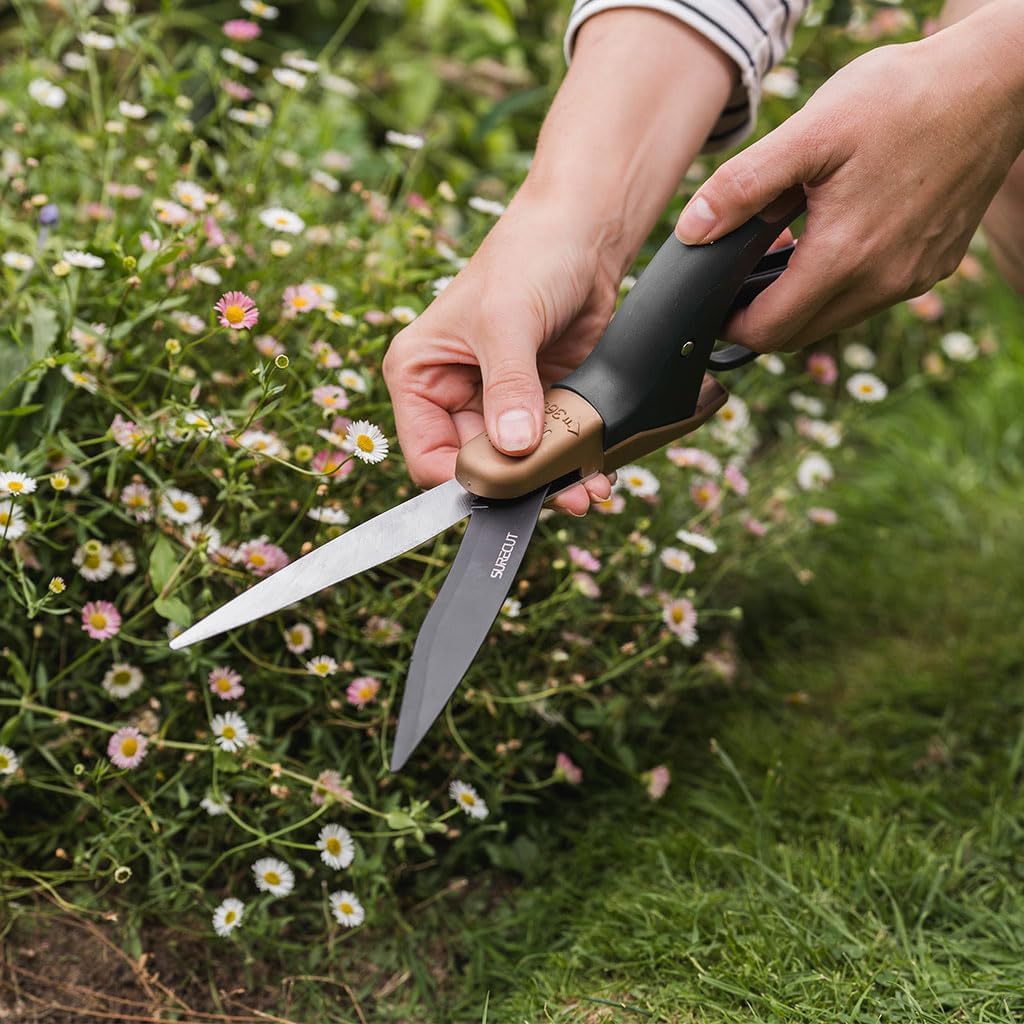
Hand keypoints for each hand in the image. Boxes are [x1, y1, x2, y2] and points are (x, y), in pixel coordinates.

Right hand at [383, 9, 736, 514]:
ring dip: (551, 482)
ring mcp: (499, 403)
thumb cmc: (528, 256)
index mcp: (420, 376)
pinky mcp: (541, 403)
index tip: (506, 490)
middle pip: (478, 466)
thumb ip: (508, 388)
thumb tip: (512, 450)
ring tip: (585, 490)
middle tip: (561, 496)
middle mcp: (453, 396)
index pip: (427, 455)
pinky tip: (595, 472)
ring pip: (518, 466)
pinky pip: (551, 448)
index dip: (463, 480)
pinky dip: (572, 463)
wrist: (584, 233)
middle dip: (517, 486)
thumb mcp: (508, 320)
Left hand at [676, 2, 1023, 351]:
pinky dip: (842, 285)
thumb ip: (743, 187)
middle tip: (740, 281)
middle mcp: (883, 282)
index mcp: (844, 257)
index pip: (768, 331)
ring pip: (835, 319)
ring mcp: (912, 279)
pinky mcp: (932, 267)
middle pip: (799, 334)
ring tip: (785, 252)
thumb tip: (692, 229)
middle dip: (761, 318)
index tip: (714, 304)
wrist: (994, 84)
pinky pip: (872, 298)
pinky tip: (835, 242)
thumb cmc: (902, 98)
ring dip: (802, 301)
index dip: (731, 325)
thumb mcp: (810, 132)